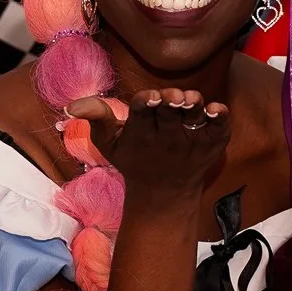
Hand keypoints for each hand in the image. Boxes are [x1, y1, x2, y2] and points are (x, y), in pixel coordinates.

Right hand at [68, 88, 229, 210]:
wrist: (165, 194)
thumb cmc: (134, 158)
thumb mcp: (109, 143)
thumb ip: (96, 119)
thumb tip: (71, 106)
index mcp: (141, 132)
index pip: (142, 114)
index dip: (146, 103)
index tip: (149, 96)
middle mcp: (168, 137)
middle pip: (170, 115)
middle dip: (171, 103)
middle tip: (172, 96)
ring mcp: (192, 141)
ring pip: (195, 120)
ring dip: (194, 109)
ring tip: (192, 100)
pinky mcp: (213, 143)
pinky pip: (219, 130)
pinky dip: (220, 120)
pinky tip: (218, 109)